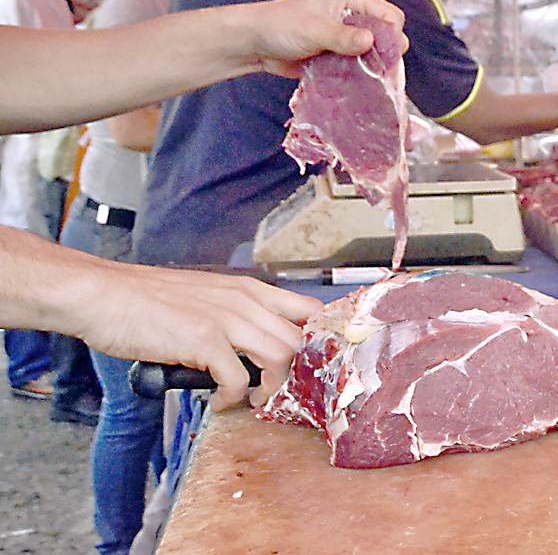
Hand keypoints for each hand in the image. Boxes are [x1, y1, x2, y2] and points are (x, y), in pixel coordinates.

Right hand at [72, 260, 321, 410]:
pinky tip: (221, 401)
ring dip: (272, 388)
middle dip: (298, 373)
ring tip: (254, 399)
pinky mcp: (203, 340)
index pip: (310, 309)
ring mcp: (226, 318)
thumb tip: (258, 344)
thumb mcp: (208, 296)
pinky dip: (234, 398)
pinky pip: (238, 379)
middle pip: (300, 339)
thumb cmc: (148, 300)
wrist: (104, 295)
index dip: (320, 340)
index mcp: (249, 290)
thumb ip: (236, 314)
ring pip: (281, 357)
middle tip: (280, 392)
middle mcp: (245, 300)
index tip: (315, 364)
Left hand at [233, 0, 407, 78]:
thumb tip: (371, 41)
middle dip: (384, 53)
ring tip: (365, 78)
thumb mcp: (313, 30)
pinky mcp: (339, 52)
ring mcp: (346, 34)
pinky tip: (355, 82)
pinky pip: (360, 64)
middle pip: (387, 34)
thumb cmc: (279, 26)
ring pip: (375, 52)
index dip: (392, 36)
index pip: (391, 15)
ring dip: (372, 66)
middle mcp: (353, 14)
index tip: (383, 56)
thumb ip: (343, 37)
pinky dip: (360, 73)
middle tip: (375, 70)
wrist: (254, 42)